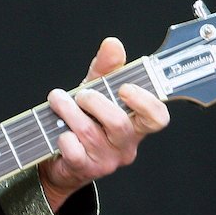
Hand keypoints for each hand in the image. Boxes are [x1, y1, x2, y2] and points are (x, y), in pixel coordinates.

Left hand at [38, 37, 169, 212]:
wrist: (60, 159)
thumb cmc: (84, 120)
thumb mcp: (96, 91)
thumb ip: (105, 69)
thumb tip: (112, 44)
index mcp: (136, 124)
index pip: (157, 118)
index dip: (145, 102)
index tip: (124, 88)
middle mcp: (126, 145)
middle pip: (119, 123)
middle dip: (94, 101)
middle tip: (80, 95)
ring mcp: (107, 160)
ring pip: (90, 133)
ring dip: (69, 111)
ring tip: (57, 100)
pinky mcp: (85, 170)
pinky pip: (73, 150)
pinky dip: (62, 136)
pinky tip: (59, 132)